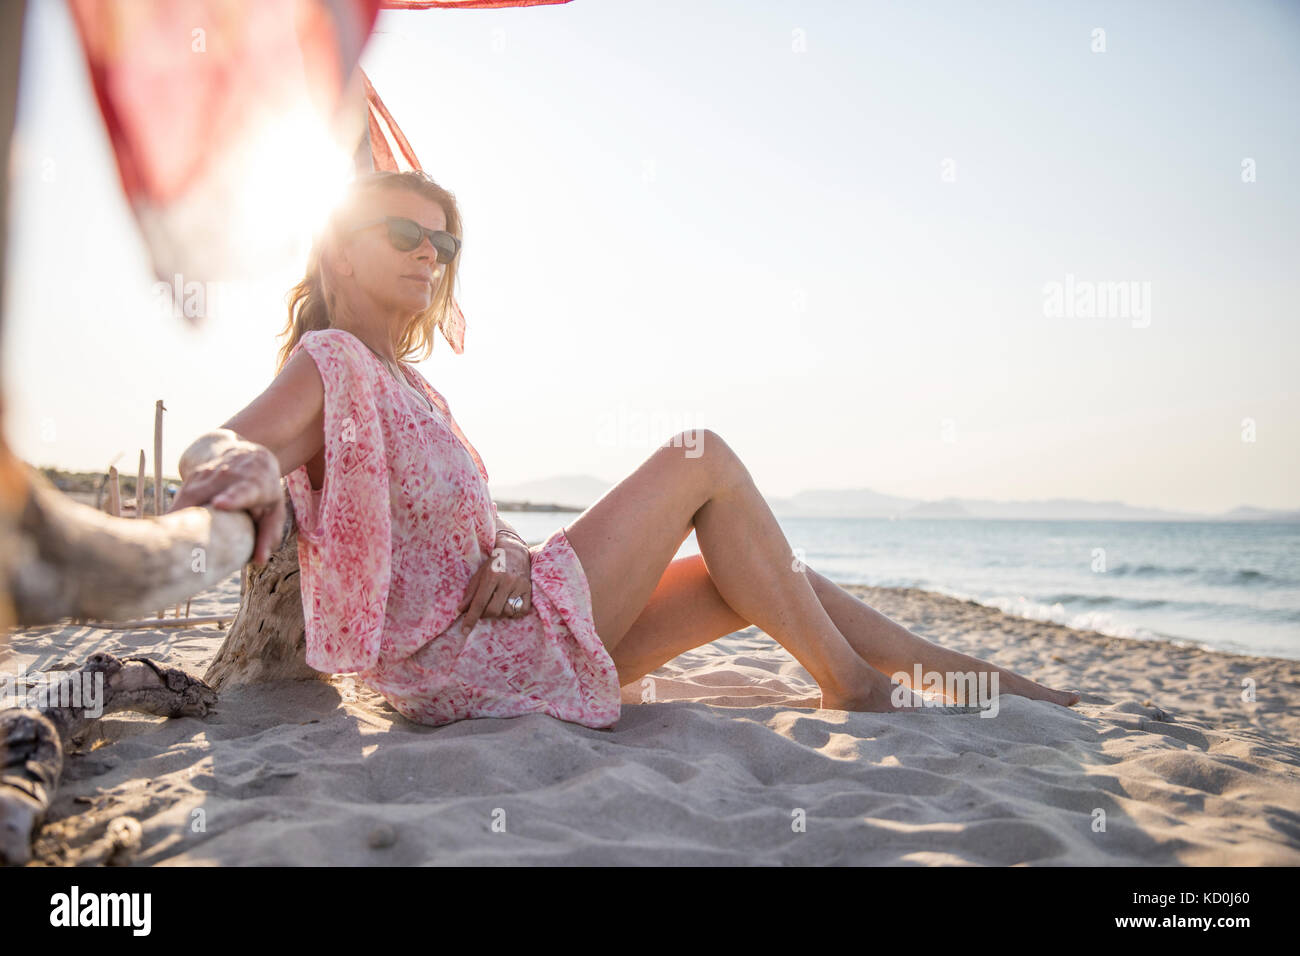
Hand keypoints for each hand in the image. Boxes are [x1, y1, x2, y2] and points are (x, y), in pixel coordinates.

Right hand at [168, 441, 284, 567]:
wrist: (246, 453)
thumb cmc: (263, 488)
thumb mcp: (274, 507)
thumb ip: (269, 533)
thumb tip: (259, 561)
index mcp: (254, 482)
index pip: (244, 490)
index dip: (232, 497)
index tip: (219, 504)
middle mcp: (228, 475)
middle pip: (206, 494)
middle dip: (192, 511)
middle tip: (175, 538)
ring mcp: (206, 476)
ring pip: (187, 500)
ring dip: (176, 521)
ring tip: (165, 547)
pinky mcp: (190, 480)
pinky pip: (179, 504)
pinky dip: (172, 520)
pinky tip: (163, 539)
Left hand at [457, 537, 531, 633]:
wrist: (515, 550)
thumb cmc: (494, 563)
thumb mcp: (479, 574)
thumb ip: (471, 592)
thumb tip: (461, 610)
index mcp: (492, 575)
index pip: (479, 602)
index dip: (471, 618)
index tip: (465, 631)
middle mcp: (507, 581)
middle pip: (493, 610)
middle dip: (485, 615)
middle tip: (482, 611)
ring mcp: (520, 585)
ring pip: (507, 612)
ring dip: (499, 614)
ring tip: (496, 605)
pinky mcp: (529, 589)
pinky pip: (522, 611)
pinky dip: (513, 613)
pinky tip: (508, 606)